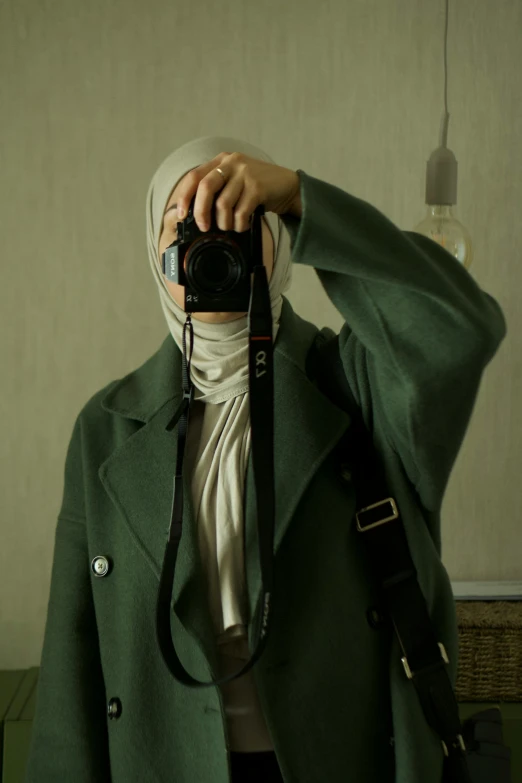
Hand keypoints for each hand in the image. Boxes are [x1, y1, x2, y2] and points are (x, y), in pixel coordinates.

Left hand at [175, 151, 300, 232]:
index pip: (194, 177)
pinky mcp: (257, 186)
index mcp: (221, 160)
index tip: (182, 215)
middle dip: (201, 212)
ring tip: (230, 226)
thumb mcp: (234, 181)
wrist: (287, 185)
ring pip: (223, 204)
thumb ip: (217, 190)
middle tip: (204, 227)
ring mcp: (245, 173)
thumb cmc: (257, 187)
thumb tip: (196, 215)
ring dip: (224, 222)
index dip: (185, 197)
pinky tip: (243, 225)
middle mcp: (231, 163)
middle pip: (205, 188)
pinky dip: (239, 224)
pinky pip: (241, 212)